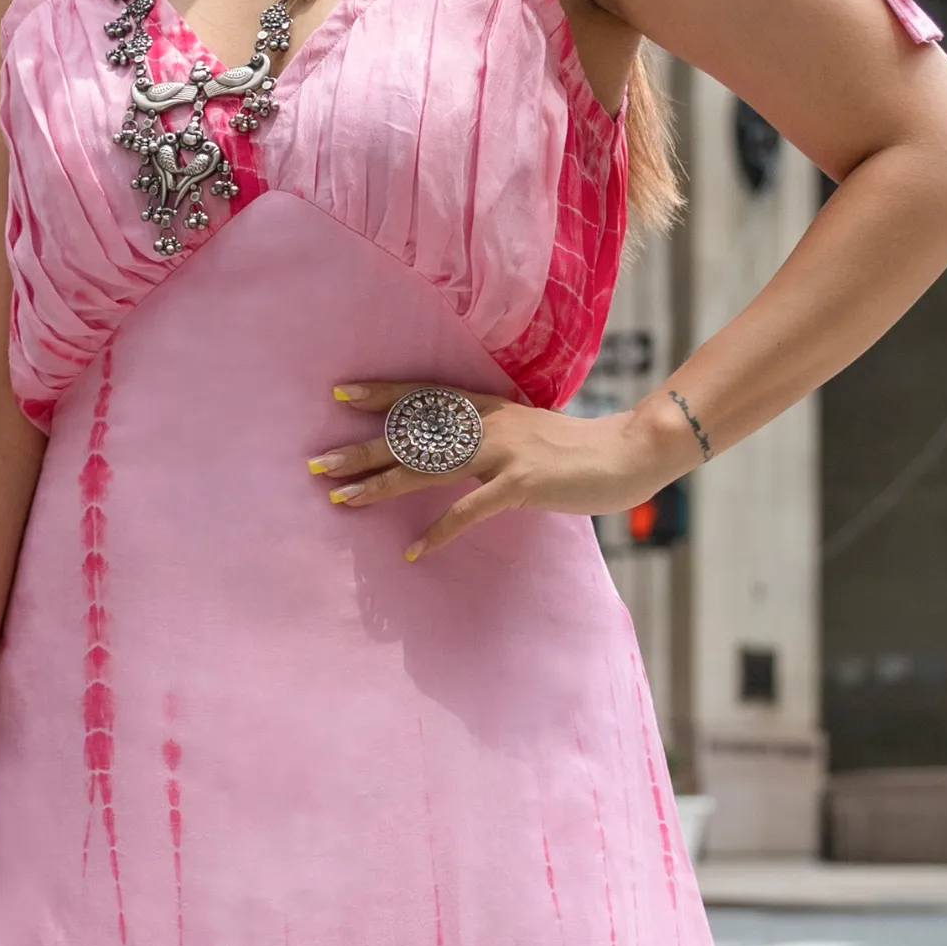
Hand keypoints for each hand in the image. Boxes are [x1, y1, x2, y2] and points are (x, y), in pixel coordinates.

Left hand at [308, 381, 691, 560]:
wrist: (628, 453)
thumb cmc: (577, 451)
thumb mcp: (527, 434)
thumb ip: (492, 438)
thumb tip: (457, 450)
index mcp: (489, 407)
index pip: (424, 395)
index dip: (382, 394)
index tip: (340, 394)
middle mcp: (488, 423)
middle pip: (413, 433)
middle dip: (362, 449)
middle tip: (318, 463)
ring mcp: (504, 452)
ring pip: (428, 466)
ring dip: (381, 485)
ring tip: (342, 500)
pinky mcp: (521, 484)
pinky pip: (469, 511)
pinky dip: (438, 532)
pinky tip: (412, 551)